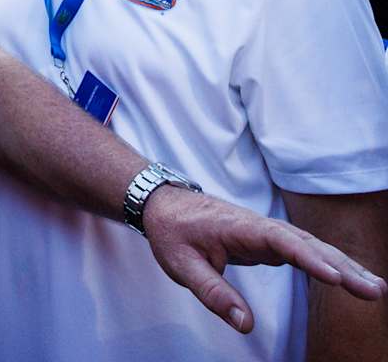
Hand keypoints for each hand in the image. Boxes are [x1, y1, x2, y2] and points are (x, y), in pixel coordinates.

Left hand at [143, 184, 385, 333]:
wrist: (163, 204)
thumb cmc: (172, 233)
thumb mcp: (181, 265)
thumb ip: (212, 293)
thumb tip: (245, 325)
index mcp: (240, 227)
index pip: (281, 242)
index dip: (309, 259)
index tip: (334, 276)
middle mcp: (261, 226)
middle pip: (308, 245)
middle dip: (343, 267)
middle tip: (375, 292)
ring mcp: (268, 232)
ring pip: (312, 247)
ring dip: (344, 266)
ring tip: (376, 289)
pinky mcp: (270, 241)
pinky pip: (305, 252)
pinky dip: (329, 264)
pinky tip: (351, 280)